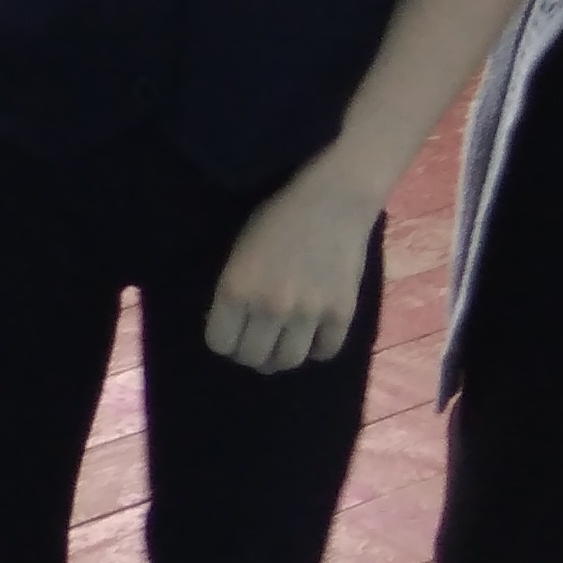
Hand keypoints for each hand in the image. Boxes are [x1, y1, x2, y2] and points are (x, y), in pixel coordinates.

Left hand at [206, 169, 379, 373]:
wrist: (330, 201)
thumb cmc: (275, 218)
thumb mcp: (238, 252)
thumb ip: (234, 291)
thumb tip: (234, 326)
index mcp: (235, 290)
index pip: (220, 344)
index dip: (224, 342)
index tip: (231, 334)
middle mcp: (269, 307)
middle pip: (252, 357)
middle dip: (250, 353)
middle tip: (256, 342)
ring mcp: (308, 313)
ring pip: (288, 361)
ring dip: (281, 357)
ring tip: (282, 345)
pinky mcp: (342, 313)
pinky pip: (326, 351)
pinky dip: (317, 350)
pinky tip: (313, 337)